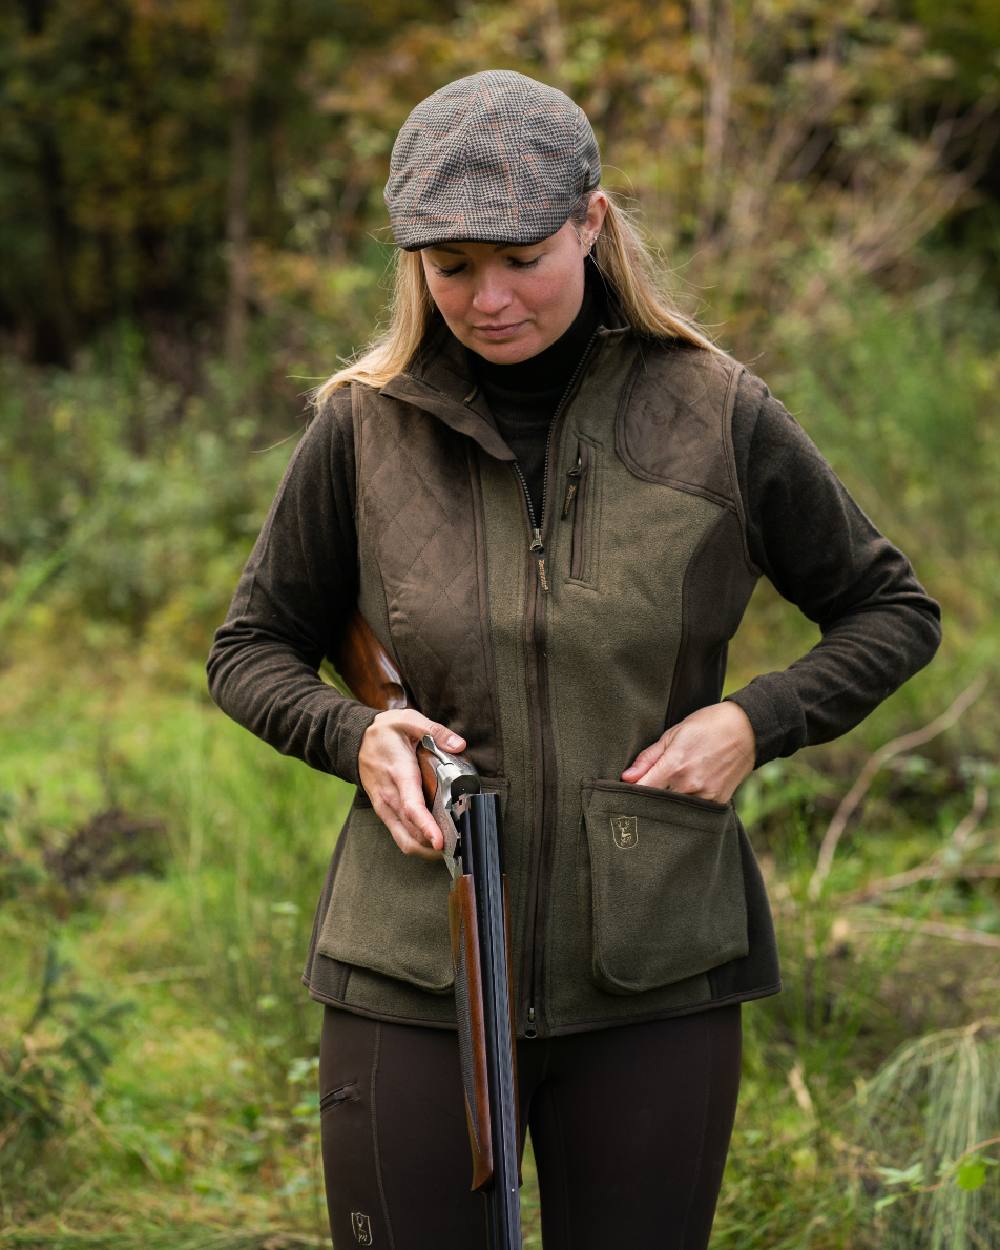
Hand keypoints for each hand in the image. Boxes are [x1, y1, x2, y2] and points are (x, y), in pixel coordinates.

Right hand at [358, 710, 465, 857]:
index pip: (411, 807)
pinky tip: (435, 844)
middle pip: (410, 832)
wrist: (354, 739)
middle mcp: (389, 796)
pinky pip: (400, 835)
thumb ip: (435, 731)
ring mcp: (385, 807)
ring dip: (426, 849)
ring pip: (404, 839)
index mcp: (399, 774)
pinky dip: (418, 844)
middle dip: (433, 846)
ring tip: (451, 849)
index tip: (440, 841)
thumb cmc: (384, 732)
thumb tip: (459, 745)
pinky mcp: (384, 812)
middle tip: (459, 848)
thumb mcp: (408, 720)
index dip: (426, 826)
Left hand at [620, 702, 755, 803]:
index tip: (624, 792)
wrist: (745, 730)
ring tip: (663, 797)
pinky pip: (694, 813)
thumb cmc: (706, 726)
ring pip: (675, 812)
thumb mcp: (673, 734)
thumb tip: (626, 778)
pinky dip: (685, 808)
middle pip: (656, 805)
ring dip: (666, 807)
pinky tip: (682, 799)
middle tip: (642, 798)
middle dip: (646, 803)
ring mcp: (705, 796)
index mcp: (674, 765)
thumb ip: (648, 758)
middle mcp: (689, 785)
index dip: (629, 793)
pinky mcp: (718, 803)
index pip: (641, 790)